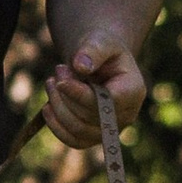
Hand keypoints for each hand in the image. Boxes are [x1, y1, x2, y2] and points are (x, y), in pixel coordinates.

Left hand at [43, 34, 147, 151]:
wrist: (99, 61)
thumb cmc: (102, 49)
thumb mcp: (100, 41)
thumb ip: (92, 50)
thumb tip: (81, 66)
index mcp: (133, 90)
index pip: (107, 101)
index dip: (80, 94)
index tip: (59, 81)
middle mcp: (127, 115)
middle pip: (90, 116)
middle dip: (66, 94)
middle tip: (58, 70)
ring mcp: (111, 129)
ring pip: (79, 130)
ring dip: (58, 108)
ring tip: (51, 83)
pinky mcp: (95, 137)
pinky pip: (74, 141)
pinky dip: (57, 126)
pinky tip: (48, 107)